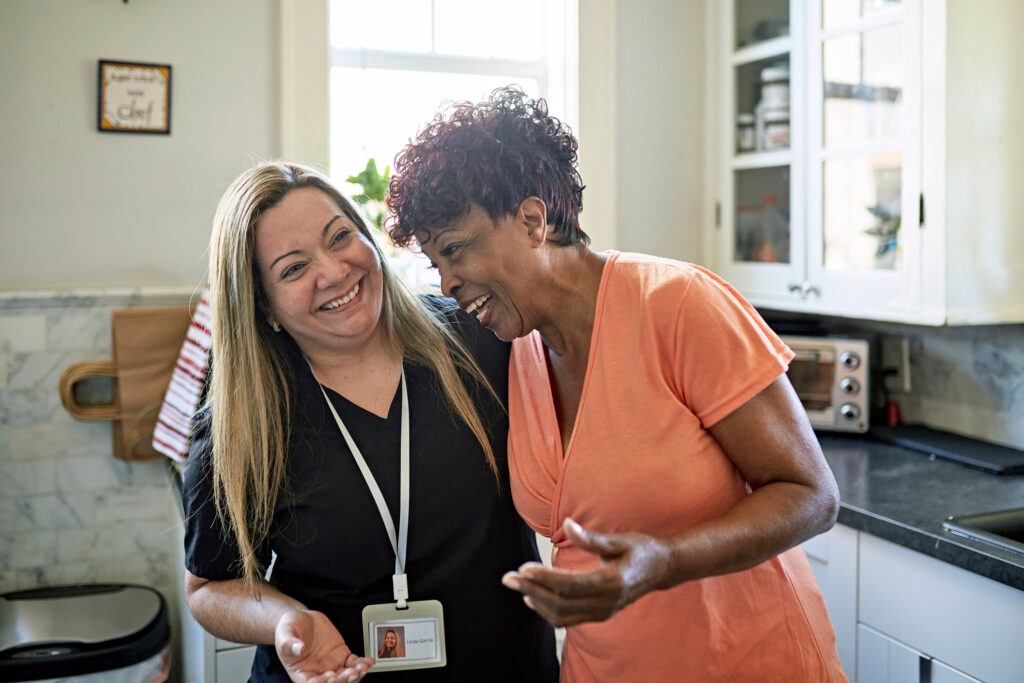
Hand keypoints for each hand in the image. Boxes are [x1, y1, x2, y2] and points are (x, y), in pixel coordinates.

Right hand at [275, 609, 374, 682]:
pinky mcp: (342, 655)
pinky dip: (362, 663)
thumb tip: (298, 648)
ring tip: (362, 668)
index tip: (331, 676)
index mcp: (302, 674)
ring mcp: (332, 665)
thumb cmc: (289, 630)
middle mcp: (318, 673)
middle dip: (343, 681)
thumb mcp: (284, 634)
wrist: (301, 619)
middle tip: (351, 673)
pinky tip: (369, 661)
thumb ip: (289, 643)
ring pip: (346, 676)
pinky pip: (354, 662)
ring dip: (356, 675)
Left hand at [501, 518, 672, 626]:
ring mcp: (603, 612)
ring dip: (536, 602)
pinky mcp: (599, 614)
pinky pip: (568, 619)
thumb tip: (566, 524)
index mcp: (612, 582)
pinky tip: (533, 598)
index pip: (570, 585)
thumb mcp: (619, 540)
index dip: (545, 578)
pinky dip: (548, 611)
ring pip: (562, 616)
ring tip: (517, 585)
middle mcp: (607, 603)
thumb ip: (591, 537)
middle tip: (509, 577)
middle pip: (561, 603)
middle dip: (532, 590)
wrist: (661, 570)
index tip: (523, 568)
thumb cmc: (640, 550)